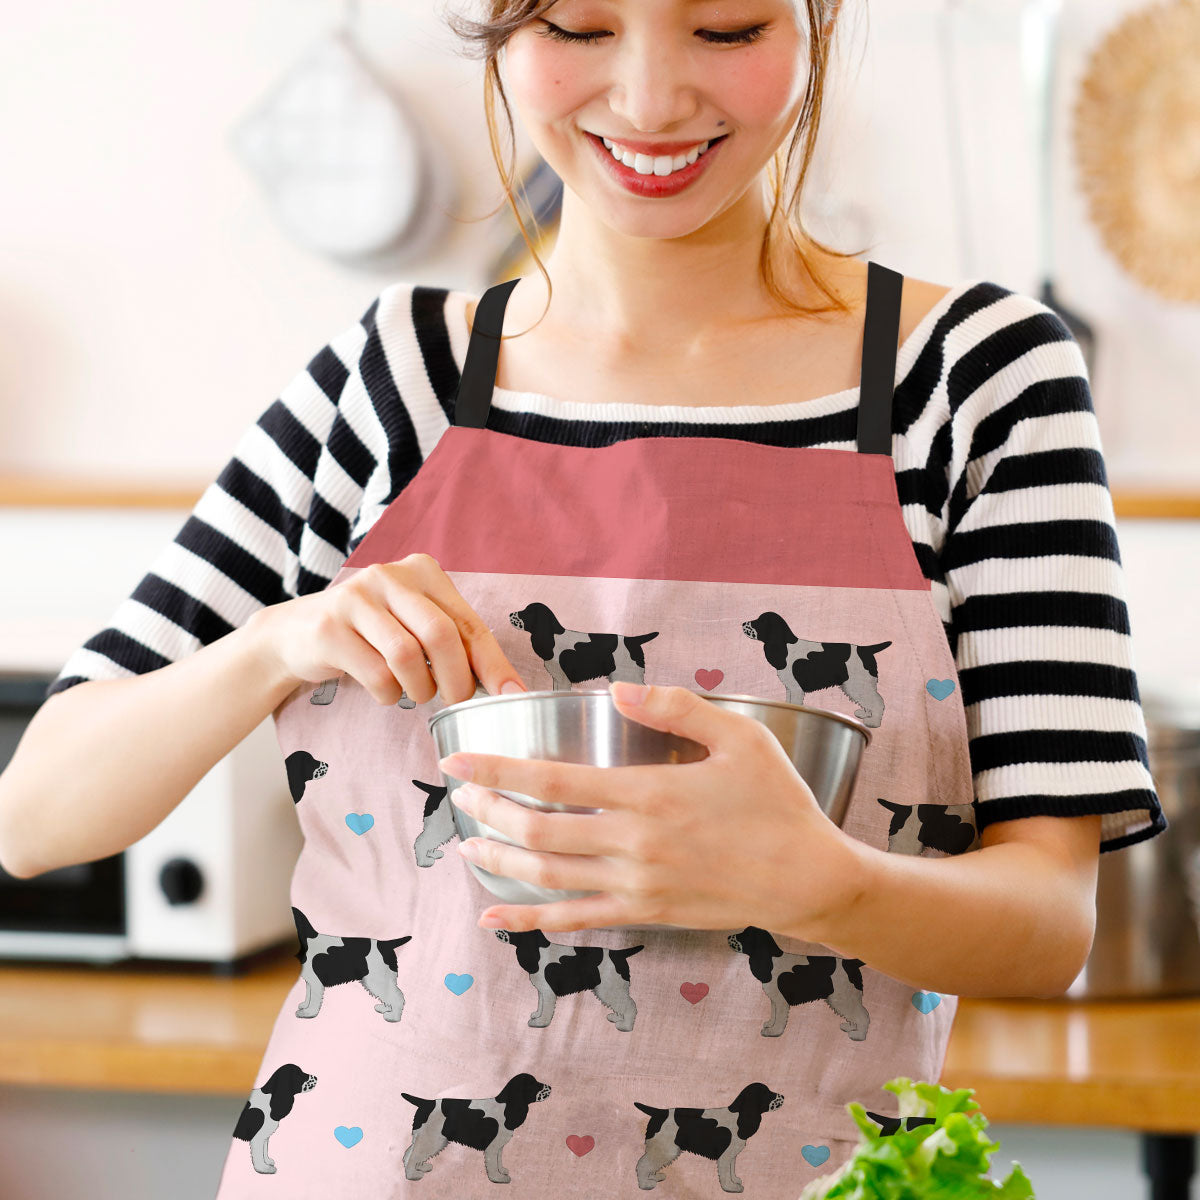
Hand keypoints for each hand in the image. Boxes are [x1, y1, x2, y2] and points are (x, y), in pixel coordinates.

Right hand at [246, 552, 527, 705]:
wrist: (296, 634)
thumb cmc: (372, 635)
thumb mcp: (414, 625)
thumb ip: (455, 643)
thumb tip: (508, 686)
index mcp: (422, 571)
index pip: (468, 622)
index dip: (493, 663)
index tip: (512, 695)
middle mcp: (390, 576)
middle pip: (441, 635)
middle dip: (457, 680)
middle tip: (455, 702)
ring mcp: (356, 598)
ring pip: (407, 656)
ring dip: (419, 689)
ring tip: (415, 695)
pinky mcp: (329, 628)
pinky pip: (376, 674)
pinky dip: (388, 694)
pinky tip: (384, 691)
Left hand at [438, 681, 857, 935]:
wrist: (809, 879)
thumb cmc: (778, 802)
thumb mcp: (740, 737)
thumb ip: (677, 707)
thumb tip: (617, 688)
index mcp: (650, 794)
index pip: (553, 781)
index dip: (497, 770)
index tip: (457, 761)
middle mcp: (633, 843)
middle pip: (538, 830)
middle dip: (488, 812)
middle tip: (459, 796)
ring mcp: (636, 885)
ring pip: (547, 877)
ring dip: (500, 861)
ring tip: (466, 845)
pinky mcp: (645, 913)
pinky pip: (575, 920)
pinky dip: (530, 921)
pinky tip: (496, 920)